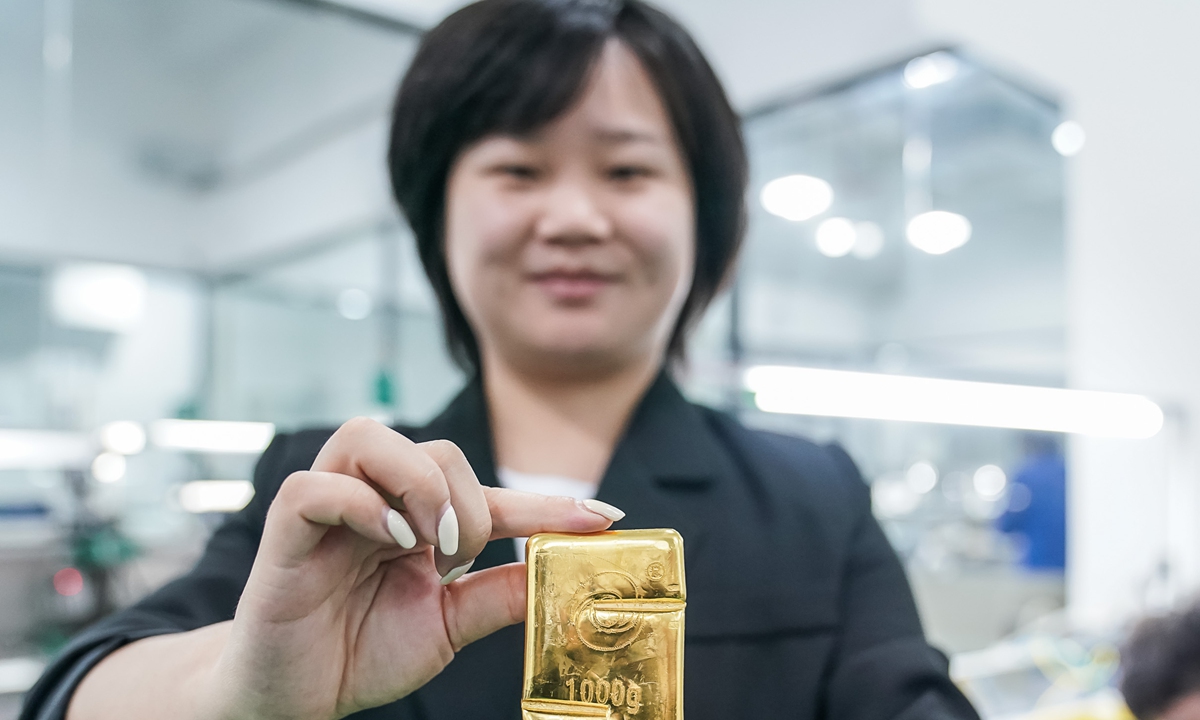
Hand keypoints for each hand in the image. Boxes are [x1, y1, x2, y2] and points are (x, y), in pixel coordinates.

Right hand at [202, 418, 616, 719]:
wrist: (293, 698)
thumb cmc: (361, 651)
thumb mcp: (449, 626)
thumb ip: (497, 595)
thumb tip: (563, 574)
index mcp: (417, 519)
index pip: (490, 494)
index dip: (548, 503)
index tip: (605, 520)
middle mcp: (376, 501)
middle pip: (433, 446)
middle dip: (466, 497)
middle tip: (461, 554)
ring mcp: (328, 510)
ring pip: (367, 438)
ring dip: (415, 485)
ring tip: (427, 542)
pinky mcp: (284, 531)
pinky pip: (314, 486)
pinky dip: (359, 505)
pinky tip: (388, 543)